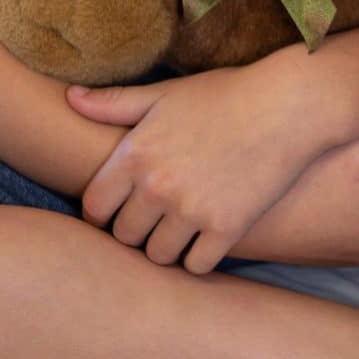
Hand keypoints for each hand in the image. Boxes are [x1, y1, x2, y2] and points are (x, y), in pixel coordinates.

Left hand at [67, 62, 347, 274]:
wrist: (289, 106)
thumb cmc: (226, 95)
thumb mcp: (166, 93)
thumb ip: (114, 103)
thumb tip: (69, 97)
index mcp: (135, 154)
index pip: (94, 207)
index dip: (103, 213)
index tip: (120, 211)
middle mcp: (157, 186)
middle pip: (124, 237)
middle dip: (136, 231)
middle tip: (156, 221)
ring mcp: (191, 210)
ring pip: (158, 256)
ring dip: (167, 248)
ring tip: (181, 232)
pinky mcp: (226, 228)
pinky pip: (196, 265)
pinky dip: (200, 257)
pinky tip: (209, 238)